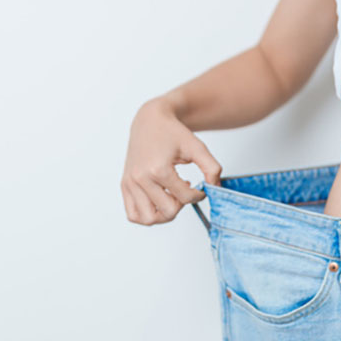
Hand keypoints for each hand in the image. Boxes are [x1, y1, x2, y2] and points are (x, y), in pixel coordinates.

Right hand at [121, 97, 221, 224]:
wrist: (150, 120)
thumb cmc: (172, 132)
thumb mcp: (198, 148)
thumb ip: (212, 168)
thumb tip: (215, 188)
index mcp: (158, 169)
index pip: (185, 198)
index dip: (198, 195)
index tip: (200, 188)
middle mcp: (141, 178)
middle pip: (168, 212)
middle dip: (182, 204)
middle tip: (184, 190)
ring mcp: (130, 183)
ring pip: (148, 219)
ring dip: (164, 214)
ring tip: (170, 197)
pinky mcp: (125, 185)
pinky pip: (133, 215)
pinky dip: (147, 215)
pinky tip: (158, 201)